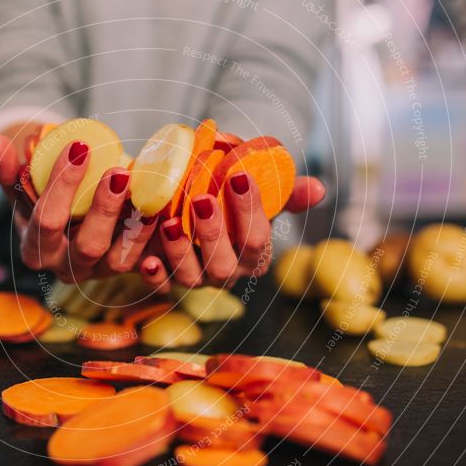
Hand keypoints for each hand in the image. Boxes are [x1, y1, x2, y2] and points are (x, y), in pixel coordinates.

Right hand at [0, 135, 157, 282]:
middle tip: (118, 172)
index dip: (61, 186)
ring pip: (120, 259)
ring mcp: (100, 272)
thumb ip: (4, 169)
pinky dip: (156, 241)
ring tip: (149, 196)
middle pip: (87, 246)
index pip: (47, 222)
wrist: (67, 216)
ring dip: (137, 229)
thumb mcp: (18, 186)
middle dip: (104, 210)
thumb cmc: (39, 199)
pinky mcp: (126, 269)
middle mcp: (67, 268)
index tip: (78, 147)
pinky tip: (165, 213)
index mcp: (36, 250)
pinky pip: (146, 262)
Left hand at [139, 174, 325, 291]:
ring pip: (192, 277)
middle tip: (202, 199)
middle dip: (213, 233)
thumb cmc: (229, 205)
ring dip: (180, 252)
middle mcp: (227, 272)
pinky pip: (161, 288)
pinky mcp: (167, 283)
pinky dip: (154, 278)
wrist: (188, 213)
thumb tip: (319, 189)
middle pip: (225, 264)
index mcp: (254, 254)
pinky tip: (147, 262)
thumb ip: (286, 194)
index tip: (239, 176)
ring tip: (169, 223)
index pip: (258, 238)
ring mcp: (197, 280)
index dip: (250, 209)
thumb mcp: (257, 197)